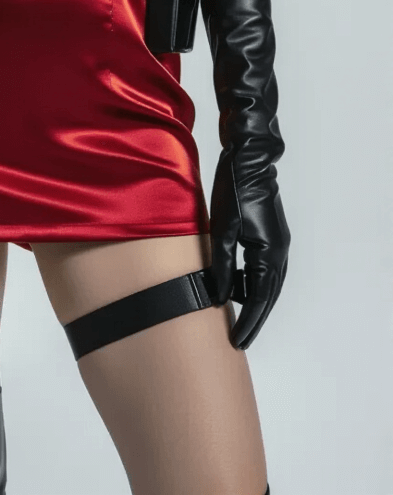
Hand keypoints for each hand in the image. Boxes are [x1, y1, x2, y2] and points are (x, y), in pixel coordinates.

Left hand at [210, 150, 290, 349]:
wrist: (249, 159)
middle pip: (268, 296)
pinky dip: (254, 283)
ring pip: (268, 283)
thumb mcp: (222, 230)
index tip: (238, 342)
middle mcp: (279, 252)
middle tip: (240, 340)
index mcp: (268, 253)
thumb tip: (220, 296)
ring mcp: (278, 243)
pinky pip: (266, 269)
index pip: (259, 298)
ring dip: (254, 301)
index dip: (248, 322)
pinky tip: (239, 286)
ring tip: (237, 318)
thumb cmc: (234, 190)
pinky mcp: (272, 236)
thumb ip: (222, 266)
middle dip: (254, 319)